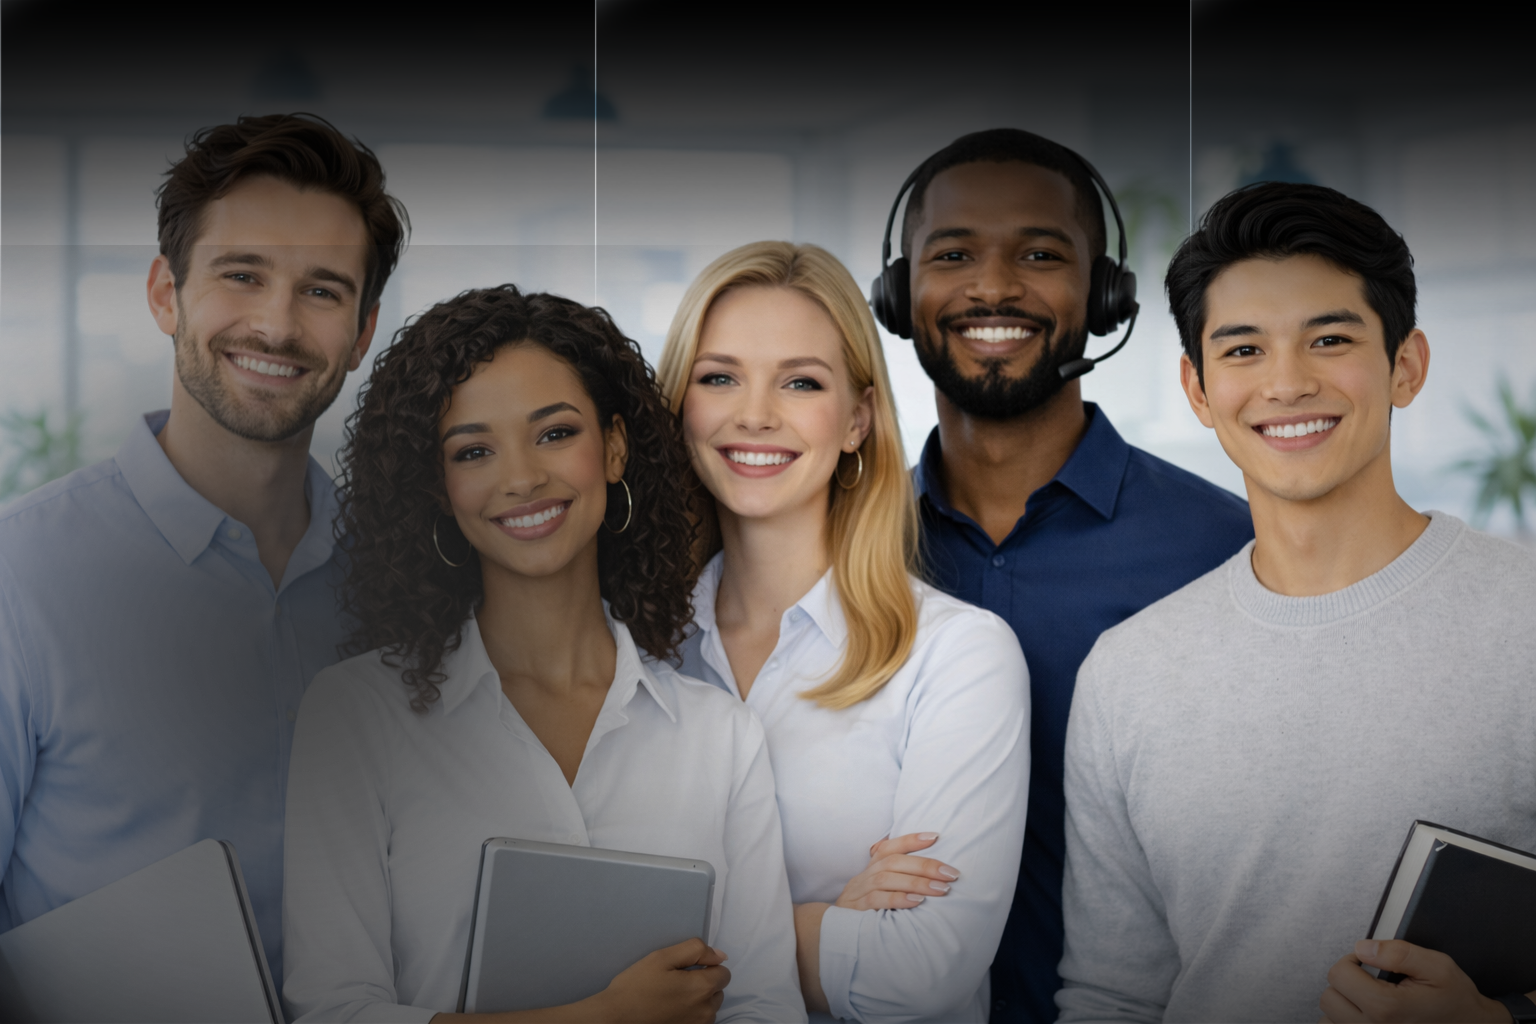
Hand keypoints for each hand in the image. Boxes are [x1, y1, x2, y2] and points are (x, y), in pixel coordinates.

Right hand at [587, 937, 730, 1023]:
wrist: (616, 1017)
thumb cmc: (637, 985)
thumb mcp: (663, 957)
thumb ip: (696, 950)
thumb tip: (720, 955)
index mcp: (703, 987)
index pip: (724, 973)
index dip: (707, 966)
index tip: (686, 968)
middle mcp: (707, 1010)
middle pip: (718, 991)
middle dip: (704, 983)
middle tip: (677, 981)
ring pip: (710, 1007)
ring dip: (699, 1000)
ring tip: (673, 996)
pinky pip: (700, 1020)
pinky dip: (691, 1014)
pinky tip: (672, 1010)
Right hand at [833, 831, 958, 910]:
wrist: (831, 931)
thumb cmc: (865, 909)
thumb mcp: (879, 891)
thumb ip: (898, 880)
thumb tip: (933, 876)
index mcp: (872, 868)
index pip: (890, 847)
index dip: (911, 840)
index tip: (935, 836)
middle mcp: (864, 875)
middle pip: (893, 862)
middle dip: (924, 866)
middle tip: (950, 874)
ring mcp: (858, 891)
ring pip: (886, 879)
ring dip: (916, 882)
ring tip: (941, 889)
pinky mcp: (855, 909)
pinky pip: (876, 900)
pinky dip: (898, 899)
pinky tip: (917, 902)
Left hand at [1318, 940, 1511, 1022]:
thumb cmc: (1455, 1000)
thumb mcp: (1437, 967)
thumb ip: (1398, 952)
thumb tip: (1363, 949)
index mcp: (1386, 1008)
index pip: (1338, 975)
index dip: (1352, 961)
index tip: (1370, 964)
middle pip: (1329, 997)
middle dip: (1346, 983)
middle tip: (1371, 983)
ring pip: (1328, 1019)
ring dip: (1343, 1006)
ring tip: (1369, 1002)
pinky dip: (1344, 1022)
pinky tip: (1364, 1016)